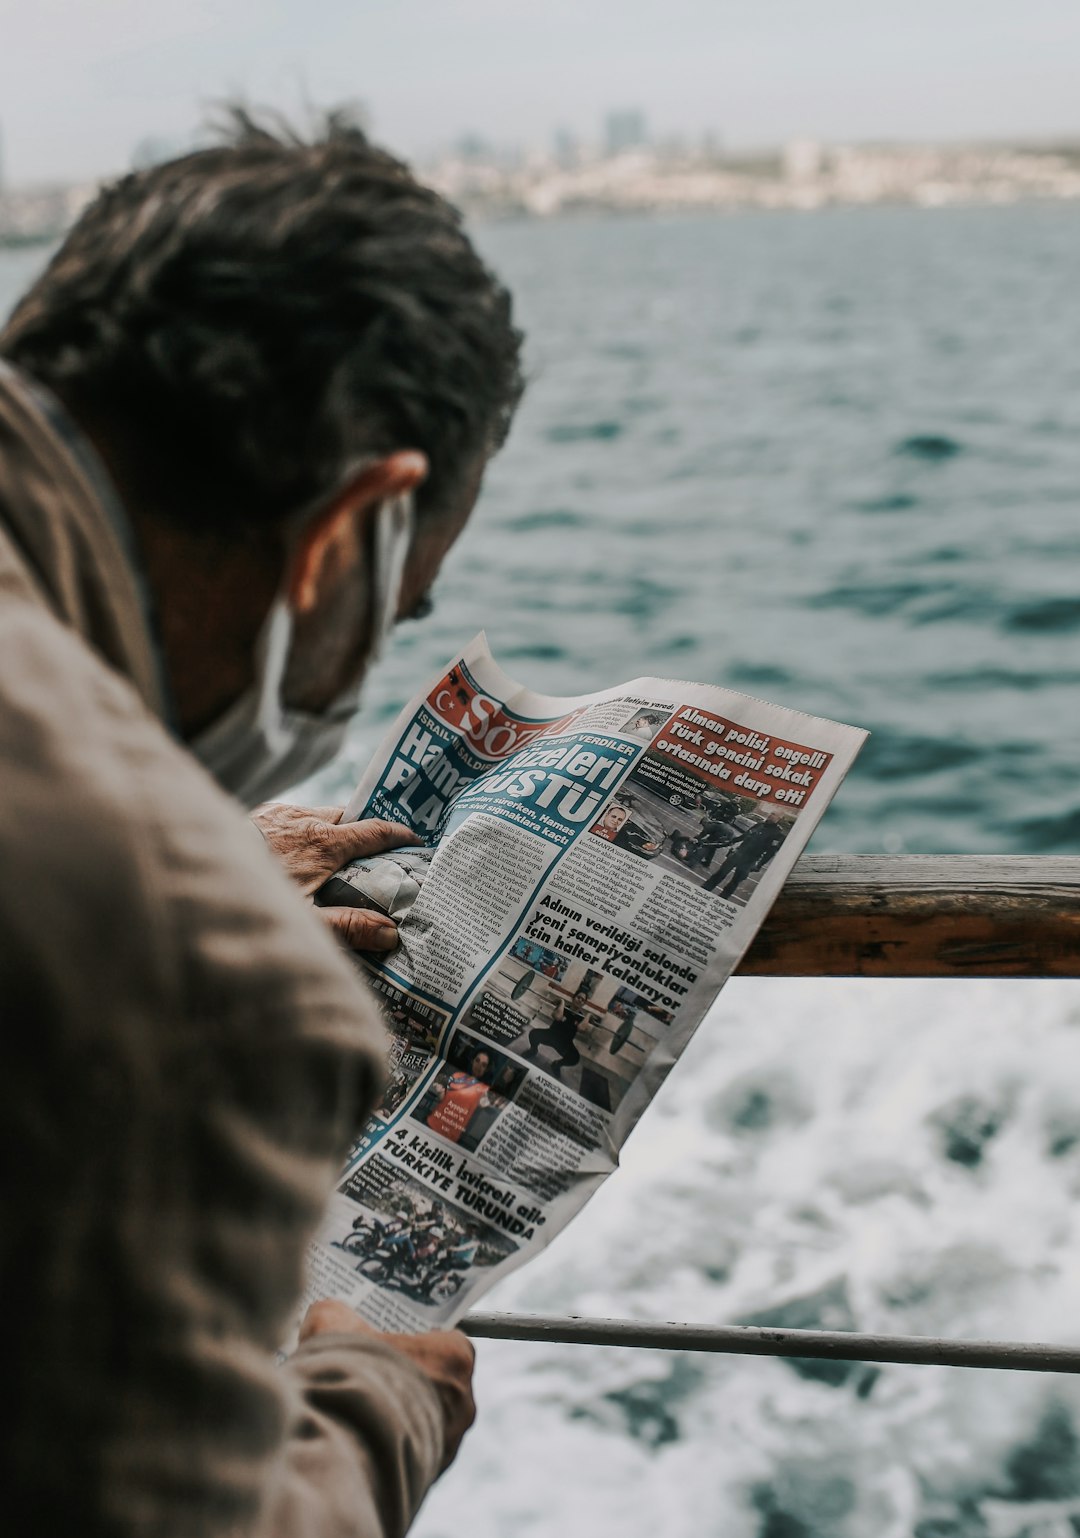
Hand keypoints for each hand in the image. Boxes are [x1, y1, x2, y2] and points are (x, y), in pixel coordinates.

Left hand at [252, 802, 419, 952]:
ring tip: (332, 855)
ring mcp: (278, 814)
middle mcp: (306, 821)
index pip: (375, 830)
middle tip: (374, 852)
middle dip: (365, 830)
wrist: (196, 878)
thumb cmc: (252, 904)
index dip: (399, 834)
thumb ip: (349, 928)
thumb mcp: (306, 924)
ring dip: (330, 829)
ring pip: (317, 814)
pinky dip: (302, 829)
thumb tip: (391, 933)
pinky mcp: (255, 816)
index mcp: (326, 844)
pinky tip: (293, 852)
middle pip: (348, 818)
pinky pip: (290, 816)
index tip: (416, 840)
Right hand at [299, 1300, 476, 1469]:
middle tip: (368, 1378)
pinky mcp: (429, 1477)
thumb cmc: (348, 1374)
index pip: (446, 1343)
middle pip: (437, 1386)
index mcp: (456, 1358)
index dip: (415, 1343)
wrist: (339, 1442)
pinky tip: (359, 1441)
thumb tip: (327, 1315)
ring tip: (358, 1413)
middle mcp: (464, 1403)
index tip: (388, 1345)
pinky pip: (411, 1456)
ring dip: (398, 1419)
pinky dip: (391, 1449)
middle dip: (404, 1383)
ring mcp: (449, 1445)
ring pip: (425, 1424)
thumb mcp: (332, 1323)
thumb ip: (335, 1315)